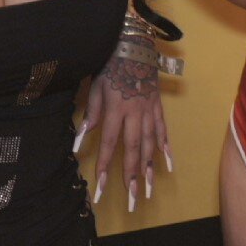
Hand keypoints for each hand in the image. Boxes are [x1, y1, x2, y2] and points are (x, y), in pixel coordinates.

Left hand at [77, 43, 170, 211]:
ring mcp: (149, 110)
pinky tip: (167, 164)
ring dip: (148, 168)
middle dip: (131, 176)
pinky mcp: (158, 106)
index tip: (100, 186)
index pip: (109, 142)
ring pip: (150, 144)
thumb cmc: (110, 66)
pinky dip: (165, 148)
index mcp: (116, 108)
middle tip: (131, 200)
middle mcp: (135, 113)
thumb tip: (78, 141)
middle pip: (133, 149)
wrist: (134, 45)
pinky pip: (163, 130)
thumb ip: (91, 114)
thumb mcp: (95, 87)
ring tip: (147, 190)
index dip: (104, 164)